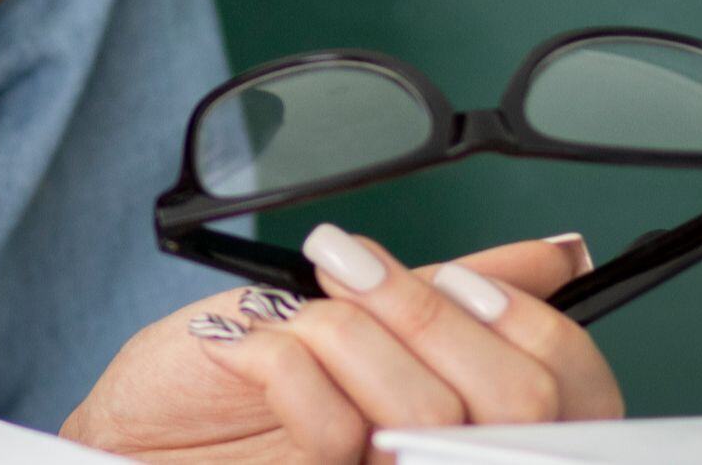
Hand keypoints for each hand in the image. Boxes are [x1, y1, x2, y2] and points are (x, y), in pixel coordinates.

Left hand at [59, 227, 620, 464]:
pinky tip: (241, 349)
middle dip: (429, 312)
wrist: (130, 429)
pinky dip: (280, 358)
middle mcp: (427, 451)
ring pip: (424, 409)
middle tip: (351, 271)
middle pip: (518, 401)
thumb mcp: (344, 313)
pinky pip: (339, 429)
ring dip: (344, 332)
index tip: (456, 279)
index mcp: (461, 412)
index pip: (571, 389)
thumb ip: (450, 293)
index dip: (534, 325)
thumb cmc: (230, 376)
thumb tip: (556, 256)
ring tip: (288, 314)